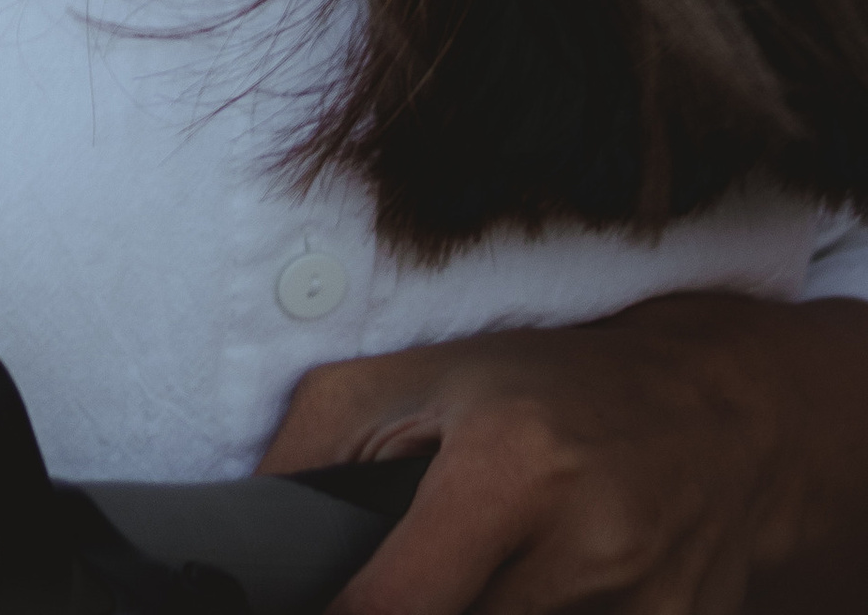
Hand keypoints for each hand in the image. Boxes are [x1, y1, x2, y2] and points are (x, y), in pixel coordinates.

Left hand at [260, 290, 867, 614]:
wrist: (722, 411)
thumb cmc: (551, 387)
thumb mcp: (422, 377)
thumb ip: (318, 447)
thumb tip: (247, 529)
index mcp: (510, 465)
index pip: (396, 608)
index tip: (313, 613)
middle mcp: (585, 544)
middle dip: (421, 605)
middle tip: (407, 574)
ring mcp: (643, 607)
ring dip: (484, 604)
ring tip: (481, 565)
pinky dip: (540, 614)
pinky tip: (537, 586)